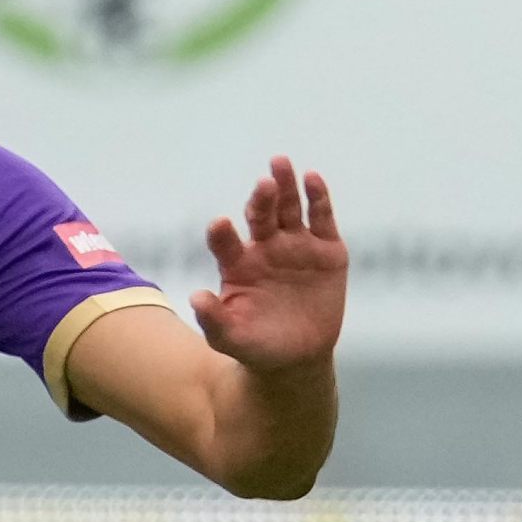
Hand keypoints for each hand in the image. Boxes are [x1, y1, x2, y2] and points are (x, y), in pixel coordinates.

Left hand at [189, 156, 344, 374]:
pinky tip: (312, 179)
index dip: (222, 233)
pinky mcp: (327, 249)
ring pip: (289, 207)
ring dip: (285, 185)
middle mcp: (265, 246)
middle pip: (260, 214)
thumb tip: (195, 298)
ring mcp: (296, 244)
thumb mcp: (231, 339)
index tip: (220, 226)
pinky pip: (322, 218)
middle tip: (263, 184)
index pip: (225, 241)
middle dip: (260, 199)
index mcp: (237, 263)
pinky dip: (318, 197)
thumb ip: (213, 320)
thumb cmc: (256, 345)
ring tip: (280, 164)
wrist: (297, 358)